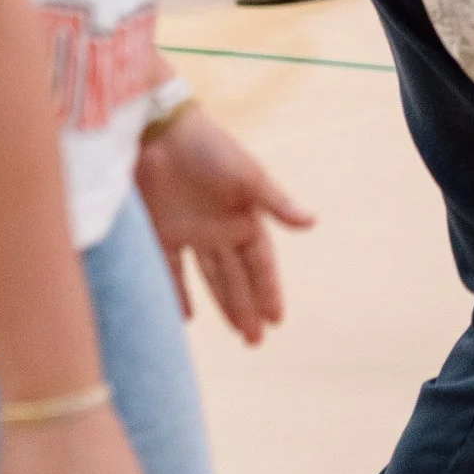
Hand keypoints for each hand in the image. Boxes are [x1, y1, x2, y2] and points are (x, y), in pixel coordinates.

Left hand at [135, 101, 313, 342]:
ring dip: (223, 305)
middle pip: (237, 278)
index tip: (277, 320)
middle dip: (248, 309)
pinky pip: (171, 272)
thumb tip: (313, 224)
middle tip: (256, 342)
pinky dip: (177, 294)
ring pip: (211, 279)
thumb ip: (276, 204)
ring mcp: (191, 233)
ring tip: (237, 333)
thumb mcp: (248, 177)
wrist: (160, 131)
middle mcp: (220, 230)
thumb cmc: (210, 149)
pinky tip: (186, 318)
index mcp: (244, 218)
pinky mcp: (162, 233)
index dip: (268, 291)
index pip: (260, 264)